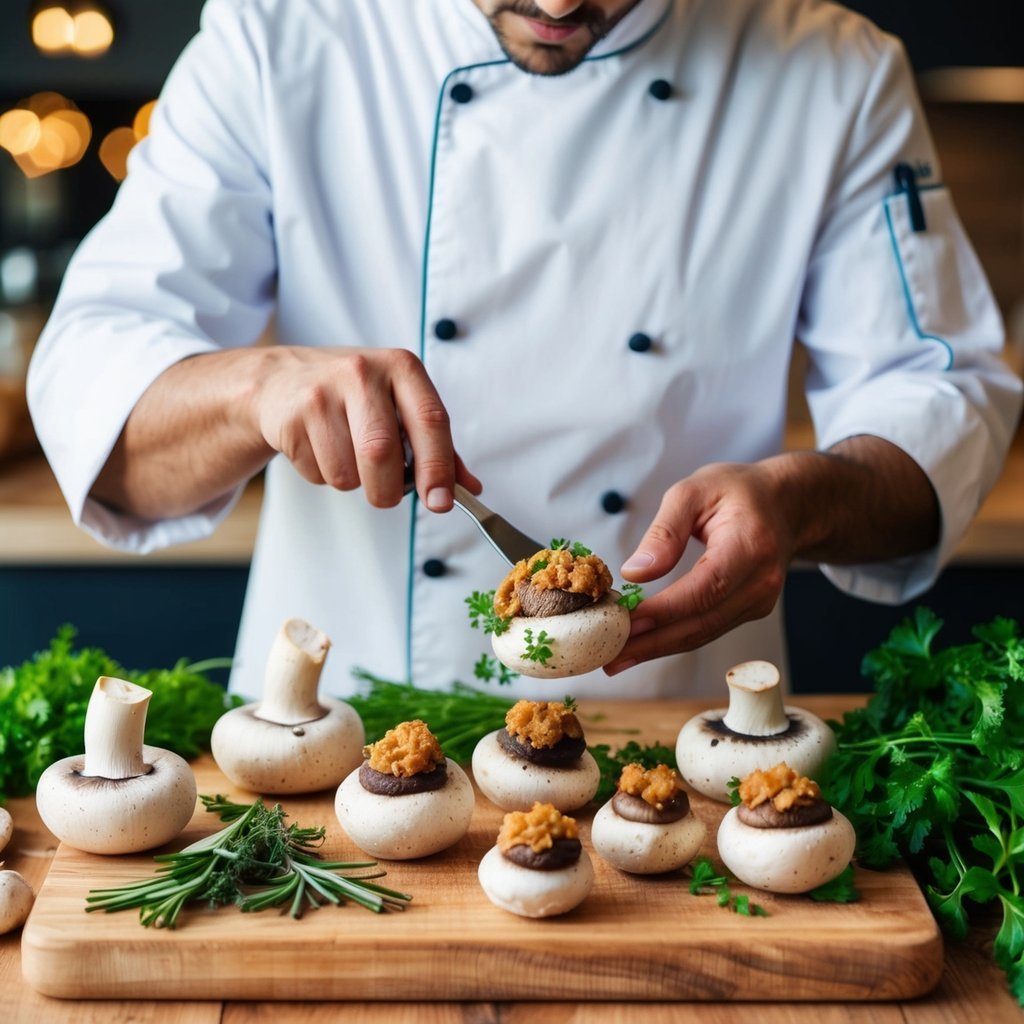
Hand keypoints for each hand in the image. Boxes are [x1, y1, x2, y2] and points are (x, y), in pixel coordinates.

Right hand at [255, 346, 480, 508]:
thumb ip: (436, 445)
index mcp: (401, 367)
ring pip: (347, 473)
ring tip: (346, 454)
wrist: (281, 379)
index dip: (438, 466)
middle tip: (387, 493)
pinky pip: (318, 473)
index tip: (440, 501)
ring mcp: (322, 393)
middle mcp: (362, 373)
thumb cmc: (353, 395)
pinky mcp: (291, 417)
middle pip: (381, 452)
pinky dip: (324, 476)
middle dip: (388, 489)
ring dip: (353, 482)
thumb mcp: (399, 403)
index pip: (429, 420)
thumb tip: (469, 488)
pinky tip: (320, 448)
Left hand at [604, 460, 796, 673]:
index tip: (624, 622)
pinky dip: (673, 639)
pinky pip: (708, 629)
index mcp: (749, 545)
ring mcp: (759, 601)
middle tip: (609, 655)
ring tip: (616, 657)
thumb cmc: (735, 492)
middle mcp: (761, 581)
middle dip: (652, 642)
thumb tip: (635, 573)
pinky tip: (642, 645)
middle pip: (702, 622)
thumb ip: (664, 531)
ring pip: (703, 633)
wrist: (783, 505)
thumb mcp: (693, 491)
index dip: (664, 610)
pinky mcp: (750, 610)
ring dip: (657, 648)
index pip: (705, 588)